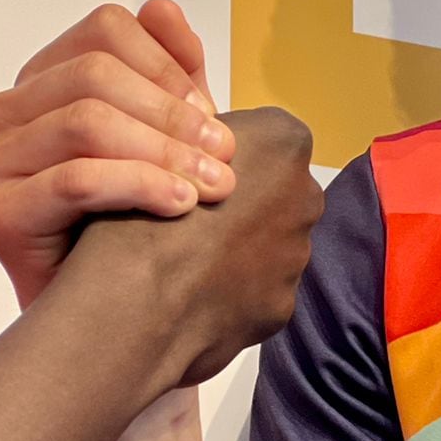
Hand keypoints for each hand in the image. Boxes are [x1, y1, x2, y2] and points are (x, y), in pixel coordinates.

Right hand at [0, 0, 238, 304]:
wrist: (115, 318)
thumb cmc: (141, 219)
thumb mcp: (168, 134)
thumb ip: (169, 71)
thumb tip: (162, 7)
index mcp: (46, 80)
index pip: (105, 30)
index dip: (167, 64)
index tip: (212, 112)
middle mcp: (9, 113)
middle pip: (96, 72)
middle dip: (172, 113)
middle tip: (226, 157)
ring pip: (86, 121)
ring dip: (164, 151)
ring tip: (214, 186)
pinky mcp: (0, 215)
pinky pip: (76, 179)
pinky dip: (139, 185)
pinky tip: (181, 206)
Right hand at [66, 107, 321, 386]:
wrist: (135, 303)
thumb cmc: (142, 208)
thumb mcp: (168, 141)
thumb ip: (202, 142)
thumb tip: (200, 153)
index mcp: (283, 141)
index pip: (265, 135)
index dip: (221, 154)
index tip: (189, 171)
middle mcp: (304, 196)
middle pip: (275, 191)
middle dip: (242, 201)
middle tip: (187, 217)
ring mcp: (296, 255)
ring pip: (270, 243)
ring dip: (238, 248)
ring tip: (184, 260)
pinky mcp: (281, 305)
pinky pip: (259, 290)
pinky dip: (234, 291)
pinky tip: (194, 295)